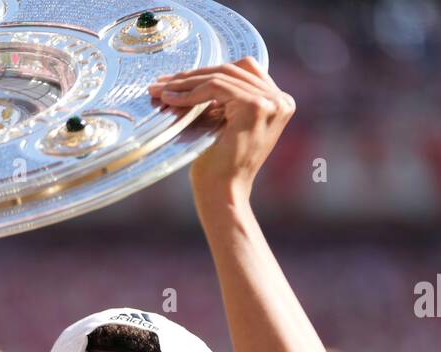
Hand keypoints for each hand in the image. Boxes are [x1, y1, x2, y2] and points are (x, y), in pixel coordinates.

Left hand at [148, 57, 293, 206]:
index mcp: (278, 102)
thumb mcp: (224, 124)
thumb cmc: (218, 167)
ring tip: (159, 90)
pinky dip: (191, 91)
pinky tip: (171, 98)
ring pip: (222, 76)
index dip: (207, 72)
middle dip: (192, 74)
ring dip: (186, 81)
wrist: (223, 194)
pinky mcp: (256, 106)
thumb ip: (222, 100)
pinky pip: (217, 87)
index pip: (241, 72)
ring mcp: (271, 102)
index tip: (174, 80)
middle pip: (232, 69)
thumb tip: (191, 75)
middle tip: (161, 82)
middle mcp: (281, 99)